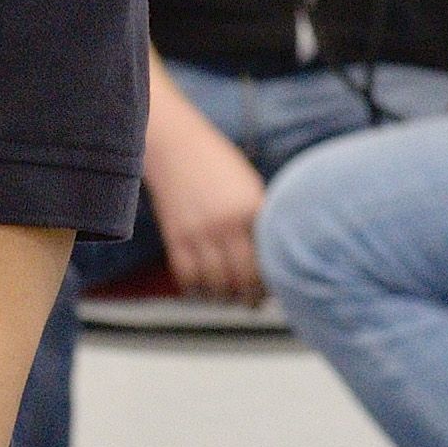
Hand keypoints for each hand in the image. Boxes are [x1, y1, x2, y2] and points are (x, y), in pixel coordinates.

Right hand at [145, 98, 270, 303]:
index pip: (265, 262)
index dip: (270, 283)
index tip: (273, 289)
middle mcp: (224, 225)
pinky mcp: (174, 237)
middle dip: (249, 297)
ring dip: (223, 297)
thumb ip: (259, 221)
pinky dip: (196, 289)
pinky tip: (204, 287)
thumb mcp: (249, 188)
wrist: (175, 145)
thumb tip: (272, 258)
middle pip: (241, 279)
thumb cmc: (218, 164)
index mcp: (249, 210)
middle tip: (253, 301)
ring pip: (213, 284)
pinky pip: (186, 277)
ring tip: (230, 296)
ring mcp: (197, 232)